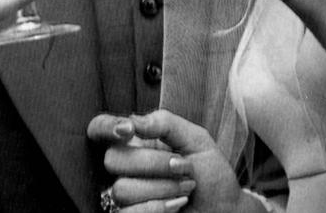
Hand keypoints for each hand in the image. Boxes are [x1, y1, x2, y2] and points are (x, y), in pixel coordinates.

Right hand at [88, 110, 250, 212]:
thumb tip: (133, 120)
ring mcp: (127, 197)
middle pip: (112, 159)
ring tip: (185, 188)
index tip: (128, 130)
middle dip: (152, 163)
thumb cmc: (210, 173)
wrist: (224, 208)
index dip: (105, 126)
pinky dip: (158, 208)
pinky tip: (176, 205)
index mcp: (137, 141)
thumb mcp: (195, 139)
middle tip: (181, 166)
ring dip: (162, 188)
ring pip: (121, 189)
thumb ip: (165, 123)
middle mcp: (127, 168)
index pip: (101, 128)